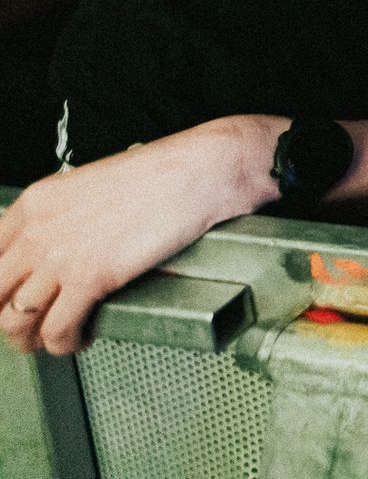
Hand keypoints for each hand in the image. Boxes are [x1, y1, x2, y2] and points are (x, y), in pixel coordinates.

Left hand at [0, 119, 270, 354]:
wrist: (199, 171)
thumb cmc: (161, 175)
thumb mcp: (91, 185)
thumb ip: (64, 216)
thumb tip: (60, 248)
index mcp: (35, 202)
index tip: (10, 300)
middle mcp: (37, 229)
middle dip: (6, 318)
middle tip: (29, 326)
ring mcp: (60, 254)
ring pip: (15, 319)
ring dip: (31, 339)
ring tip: (54, 339)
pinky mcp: (91, 277)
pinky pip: (57, 329)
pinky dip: (64, 344)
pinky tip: (80, 339)